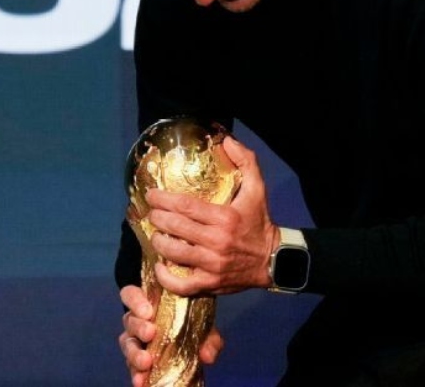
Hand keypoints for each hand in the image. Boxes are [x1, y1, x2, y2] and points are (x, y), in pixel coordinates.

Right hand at [118, 285, 224, 386]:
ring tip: (146, 362)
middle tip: (151, 333)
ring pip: (127, 343)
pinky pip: (131, 365)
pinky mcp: (135, 360)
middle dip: (139, 327)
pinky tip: (140, 381)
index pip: (131, 294)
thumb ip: (209, 337)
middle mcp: (137, 320)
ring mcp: (135, 340)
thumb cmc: (191, 326)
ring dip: (134, 353)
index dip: (135, 300)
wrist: (191, 346)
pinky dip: (135, 373)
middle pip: (129, 320)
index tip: (148, 311)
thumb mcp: (203, 327)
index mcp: (149, 303)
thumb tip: (208, 355)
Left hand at [145, 135, 280, 295]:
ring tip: (156, 234)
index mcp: (225, 217)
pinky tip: (159, 266)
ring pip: (173, 253)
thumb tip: (227, 140)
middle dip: (157, 218)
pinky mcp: (209, 283)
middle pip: (175, 227)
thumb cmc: (259, 222)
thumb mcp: (258, 188)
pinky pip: (180, 284)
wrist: (273, 259)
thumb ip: (246, 161)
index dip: (163, 199)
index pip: (185, 206)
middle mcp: (216, 241)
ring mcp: (211, 264)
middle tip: (151, 212)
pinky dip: (165, 276)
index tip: (152, 195)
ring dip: (158, 242)